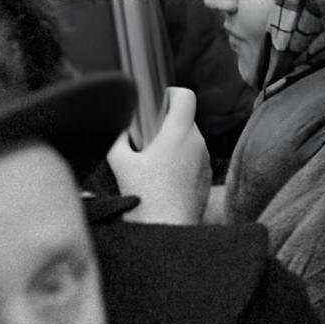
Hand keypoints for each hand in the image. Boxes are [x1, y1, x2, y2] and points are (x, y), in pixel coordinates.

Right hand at [106, 87, 211, 224]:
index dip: (172, 93)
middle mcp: (197, 142)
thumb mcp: (121, 165)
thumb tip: (119, 132)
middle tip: (147, 139)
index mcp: (178, 133)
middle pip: (185, 120)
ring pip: (190, 141)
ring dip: (174, 145)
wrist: (167, 230)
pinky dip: (181, 163)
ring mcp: (204, 160)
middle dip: (167, 125)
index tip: (159, 100)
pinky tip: (164, 180)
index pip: (186, 97)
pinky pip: (194, 160)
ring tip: (153, 164)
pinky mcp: (206, 177)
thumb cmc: (146, 199)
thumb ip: (118, 141)